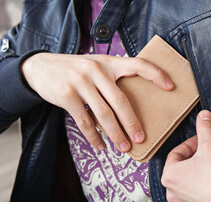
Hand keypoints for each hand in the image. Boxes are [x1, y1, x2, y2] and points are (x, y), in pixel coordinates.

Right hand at [22, 53, 173, 151]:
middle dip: (132, 122)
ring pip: (103, 114)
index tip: (171, 87)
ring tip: (124, 147)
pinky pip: (85, 121)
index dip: (156, 75)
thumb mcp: (95, 65)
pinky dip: (94, 137)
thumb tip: (131, 104)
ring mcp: (81, 82)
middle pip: (120, 100)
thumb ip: (111, 77)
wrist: (40, 66)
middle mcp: (96, 70)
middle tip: (140, 138)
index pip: (138, 64)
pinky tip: (101, 146)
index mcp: (109, 62)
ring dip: (116, 134)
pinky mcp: (67, 95)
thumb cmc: (74, 69)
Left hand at [162, 110, 210, 201]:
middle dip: (193, 156)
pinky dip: (201, 183)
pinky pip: (194, 191)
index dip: (190, 143)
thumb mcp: (210, 144)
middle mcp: (172, 191)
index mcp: (169, 176)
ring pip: (187, 179)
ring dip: (197, 169)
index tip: (200, 140)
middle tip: (206, 150)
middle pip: (180, 166)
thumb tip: (203, 116)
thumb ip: (204, 128)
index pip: (176, 153)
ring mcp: (183, 201)